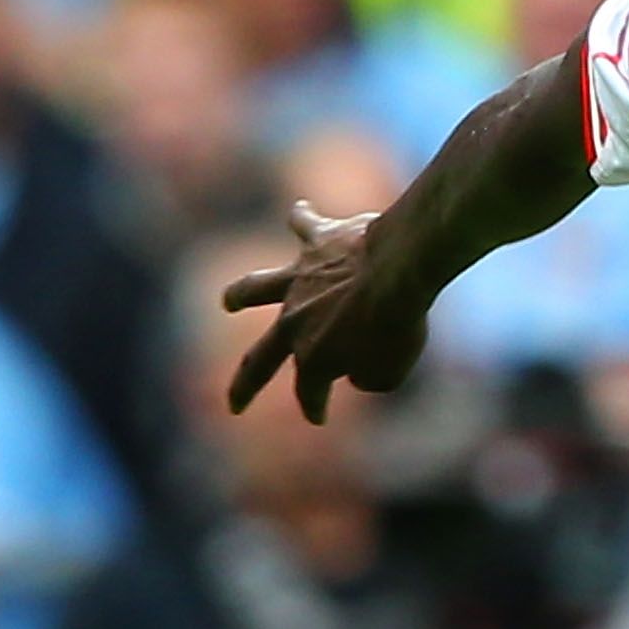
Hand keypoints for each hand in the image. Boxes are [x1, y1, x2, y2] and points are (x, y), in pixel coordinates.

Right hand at [221, 201, 430, 421]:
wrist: (400, 266)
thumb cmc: (399, 322)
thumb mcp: (392, 370)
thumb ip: (371, 378)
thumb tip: (357, 371)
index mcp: (313, 357)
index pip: (308, 391)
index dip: (314, 407)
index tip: (319, 418)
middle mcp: (295, 321)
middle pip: (260, 358)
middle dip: (244, 386)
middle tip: (234, 404)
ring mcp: (300, 280)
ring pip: (258, 288)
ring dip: (241, 294)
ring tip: (229, 301)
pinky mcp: (317, 242)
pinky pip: (304, 226)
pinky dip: (303, 219)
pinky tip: (302, 210)